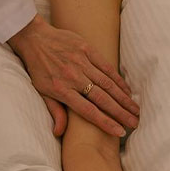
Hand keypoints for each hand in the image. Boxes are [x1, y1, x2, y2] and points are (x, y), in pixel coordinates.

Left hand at [7, 14, 139, 136]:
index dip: (106, 122)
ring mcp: (81, 62)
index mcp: (62, 90)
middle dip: (121, 113)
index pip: (88, 111)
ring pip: (107, 84)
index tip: (120, 132)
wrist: (34, 38)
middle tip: (135, 122)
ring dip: (124, 98)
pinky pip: (106, 66)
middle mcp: (73, 77)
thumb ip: (54, 111)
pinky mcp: (86, 49)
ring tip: (135, 109)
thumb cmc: (37, 68)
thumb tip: (59, 132)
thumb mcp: (41, 91)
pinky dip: (118, 79)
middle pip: (103, 99)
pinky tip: (127, 90)